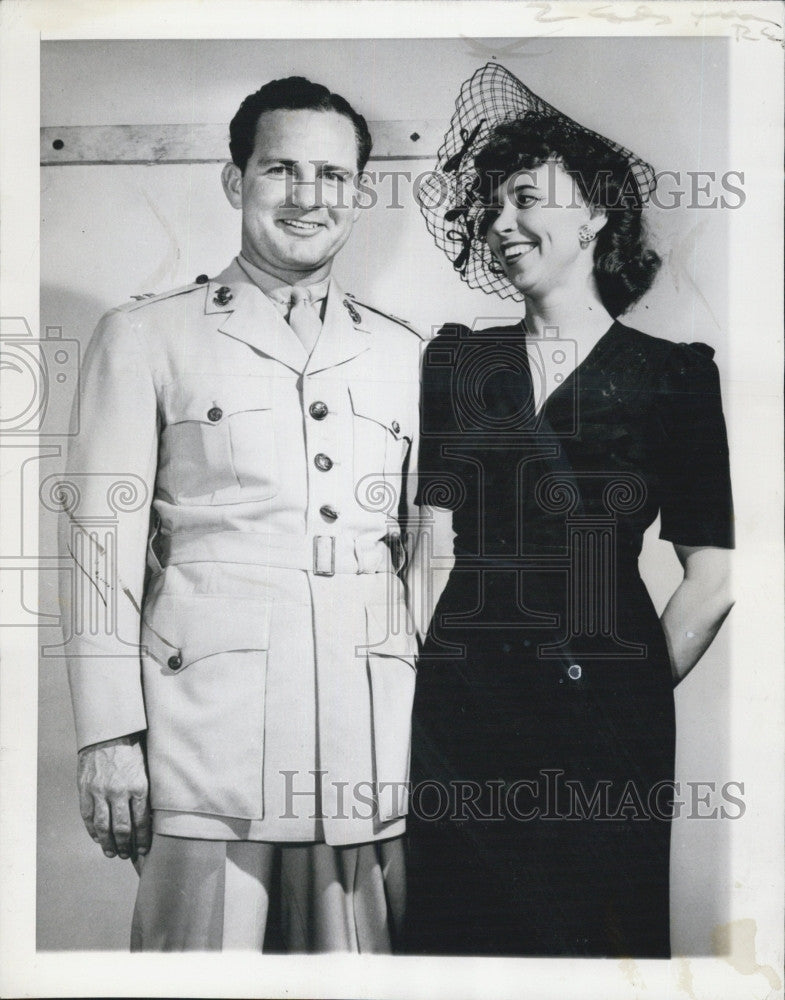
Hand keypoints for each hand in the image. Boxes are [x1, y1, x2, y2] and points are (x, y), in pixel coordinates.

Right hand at [77, 732, 150, 860]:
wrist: (108, 732)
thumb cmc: (134, 749)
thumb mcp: (147, 768)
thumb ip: (148, 791)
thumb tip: (153, 816)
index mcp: (139, 786)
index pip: (142, 822)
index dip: (142, 840)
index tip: (144, 850)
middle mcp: (119, 792)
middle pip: (122, 829)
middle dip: (126, 846)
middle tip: (127, 855)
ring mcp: (100, 792)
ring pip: (103, 827)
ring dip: (108, 844)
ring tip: (113, 853)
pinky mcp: (85, 790)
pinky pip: (88, 817)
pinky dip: (93, 831)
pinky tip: (98, 838)